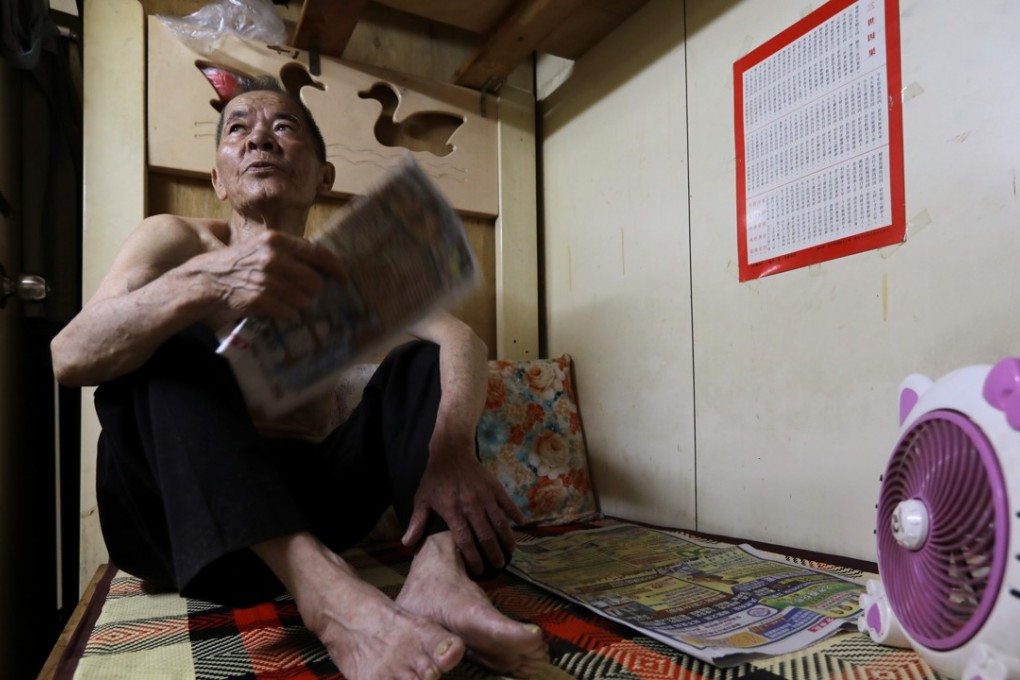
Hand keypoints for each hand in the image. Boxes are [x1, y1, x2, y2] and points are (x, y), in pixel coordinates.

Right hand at [191, 230, 345, 319]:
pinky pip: (289, 312)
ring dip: (301, 304)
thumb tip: (320, 266)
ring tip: (289, 302)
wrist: (206, 279)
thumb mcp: (261, 246)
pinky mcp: (260, 299)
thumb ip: (288, 252)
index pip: (316, 252)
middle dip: (314, 291)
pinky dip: (289, 314)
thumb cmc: (237, 263)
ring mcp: (266, 279)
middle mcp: (273, 258)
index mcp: (276, 240)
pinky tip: (280, 310)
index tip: (343, 277)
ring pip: (303, 299)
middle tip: (309, 295)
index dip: (334, 266)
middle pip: (314, 281)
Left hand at [403, 441, 524, 575]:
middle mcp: (471, 506)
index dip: (473, 558)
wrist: (451, 452)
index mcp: (453, 511)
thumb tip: (407, 544)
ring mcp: (485, 496)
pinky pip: (508, 503)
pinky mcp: (495, 487)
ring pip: (500, 522)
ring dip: (507, 538)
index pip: (465, 540)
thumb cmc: (435, 478)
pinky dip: (515, 513)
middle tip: (499, 565)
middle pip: (486, 535)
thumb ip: (417, 522)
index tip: (478, 570)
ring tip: (511, 551)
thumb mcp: (422, 499)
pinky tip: (522, 524)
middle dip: (493, 553)